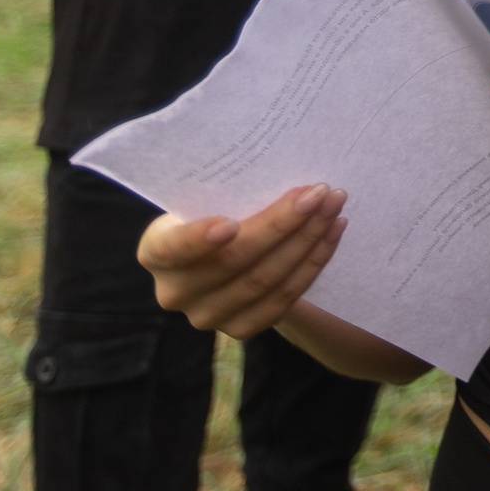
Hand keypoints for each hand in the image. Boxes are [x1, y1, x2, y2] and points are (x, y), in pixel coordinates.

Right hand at [138, 183, 346, 337]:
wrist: (226, 256)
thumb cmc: (214, 211)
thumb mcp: (206, 198)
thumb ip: (225, 191)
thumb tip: (274, 161)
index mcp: (155, 252)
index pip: (173, 248)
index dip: (198, 239)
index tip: (229, 224)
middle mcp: (174, 291)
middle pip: (234, 261)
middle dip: (282, 223)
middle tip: (319, 192)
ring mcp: (207, 316)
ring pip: (265, 280)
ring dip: (307, 240)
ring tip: (333, 206)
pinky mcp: (240, 329)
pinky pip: (284, 298)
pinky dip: (313, 262)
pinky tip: (332, 232)